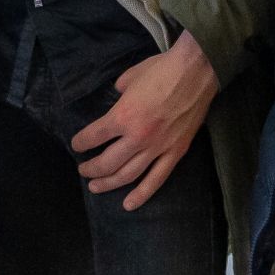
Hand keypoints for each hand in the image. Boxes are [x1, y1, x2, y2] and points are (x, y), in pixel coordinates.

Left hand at [72, 32, 219, 210]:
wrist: (196, 71)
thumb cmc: (162, 69)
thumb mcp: (129, 76)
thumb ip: (118, 92)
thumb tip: (117, 99)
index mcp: (123, 116)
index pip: (94, 136)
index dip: (81, 142)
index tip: (77, 145)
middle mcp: (137, 137)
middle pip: (107, 162)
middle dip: (91, 168)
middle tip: (83, 170)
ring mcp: (157, 148)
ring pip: (128, 175)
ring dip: (108, 184)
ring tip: (96, 187)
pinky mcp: (175, 153)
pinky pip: (156, 179)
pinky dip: (142, 194)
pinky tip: (128, 204)